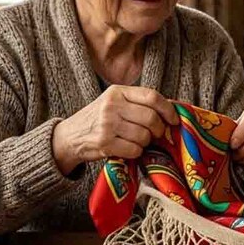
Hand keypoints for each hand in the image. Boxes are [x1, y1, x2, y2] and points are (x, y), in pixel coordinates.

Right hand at [53, 85, 178, 174]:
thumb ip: (137, 103)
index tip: (174, 119)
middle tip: (156, 134)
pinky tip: (128, 148)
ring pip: (144, 136)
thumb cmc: (98, 119)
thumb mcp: (114, 102)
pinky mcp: (104, 143)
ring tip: (137, 140)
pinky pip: (134, 150)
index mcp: (117, 92)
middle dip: (159, 130)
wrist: (70, 136)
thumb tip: (170, 110)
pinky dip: (136, 152)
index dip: (168, 109)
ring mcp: (107, 125)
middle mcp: (112, 106)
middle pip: (151, 118)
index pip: (152, 96)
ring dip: (146, 142)